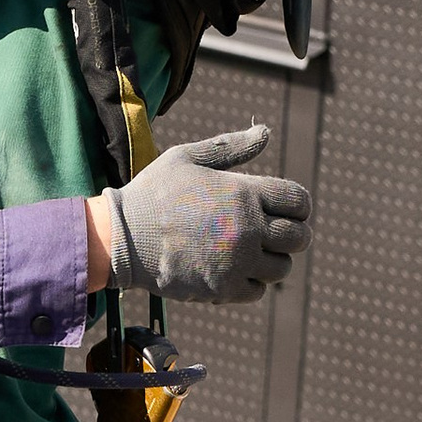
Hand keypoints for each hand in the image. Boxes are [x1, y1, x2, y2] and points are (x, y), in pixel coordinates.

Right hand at [99, 127, 311, 305]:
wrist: (122, 237)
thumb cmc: (154, 192)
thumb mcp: (187, 158)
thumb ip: (231, 147)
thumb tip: (266, 131)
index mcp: (243, 193)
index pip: (299, 201)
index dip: (299, 205)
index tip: (287, 209)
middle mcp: (247, 229)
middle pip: (299, 238)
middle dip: (292, 234)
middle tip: (273, 233)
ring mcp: (236, 262)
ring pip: (281, 268)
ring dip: (272, 260)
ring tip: (249, 252)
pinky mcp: (223, 289)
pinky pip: (258, 290)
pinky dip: (250, 282)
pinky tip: (230, 269)